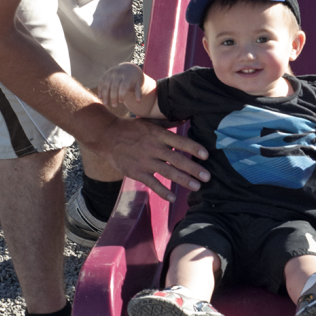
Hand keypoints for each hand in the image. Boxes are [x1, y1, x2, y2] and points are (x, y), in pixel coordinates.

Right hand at [94, 117, 209, 202]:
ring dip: (183, 180)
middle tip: (207, 177)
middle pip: (177, 159)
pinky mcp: (137, 172)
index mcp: (158, 135)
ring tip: (197, 187)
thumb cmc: (131, 128)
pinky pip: (152, 183)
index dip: (193, 148)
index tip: (206, 155)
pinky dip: (163, 191)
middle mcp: (153, 148)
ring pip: (167, 172)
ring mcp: (145, 161)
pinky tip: (173, 198)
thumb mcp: (150, 122)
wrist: (107, 136)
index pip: (180, 141)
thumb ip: (169, 123)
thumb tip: (187, 117)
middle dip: (193, 169)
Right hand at [98, 63, 143, 108]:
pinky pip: (101, 82)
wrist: (129, 68)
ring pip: (106, 85)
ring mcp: (111, 73)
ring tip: (105, 104)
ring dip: (105, 95)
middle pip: (114, 86)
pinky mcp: (105, 74)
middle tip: (114, 106)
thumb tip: (138, 102)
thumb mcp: (137, 85)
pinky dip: (100, 90)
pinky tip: (100, 97)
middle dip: (113, 97)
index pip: (123, 86)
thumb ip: (138, 93)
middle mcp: (118, 73)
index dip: (121, 95)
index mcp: (127, 76)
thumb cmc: (133, 80)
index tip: (121, 102)